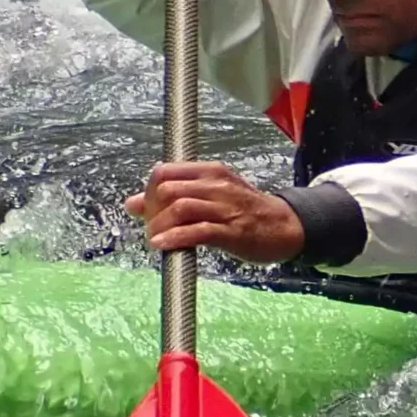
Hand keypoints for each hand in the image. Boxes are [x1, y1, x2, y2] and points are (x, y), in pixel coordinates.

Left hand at [126, 161, 302, 262]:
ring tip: (155, 238)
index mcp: (209, 172)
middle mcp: (216, 185)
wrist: (285, 226)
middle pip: (167, 189)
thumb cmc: (244, 210)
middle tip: (150, 226)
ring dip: (160, 225)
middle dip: (151, 210)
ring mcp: (225, 208)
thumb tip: (131, 203)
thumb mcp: (210, 194)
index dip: (148, 191)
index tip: (146, 210)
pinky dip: (176, 238)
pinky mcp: (232, 232)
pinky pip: (198, 232)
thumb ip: (172, 196)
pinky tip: (164, 245)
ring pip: (180, 208)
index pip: (164, 171)